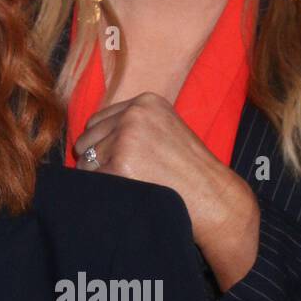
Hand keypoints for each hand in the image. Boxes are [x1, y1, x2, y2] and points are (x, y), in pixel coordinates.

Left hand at [74, 93, 259, 291]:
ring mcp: (126, 139)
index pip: (97, 121)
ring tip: (130, 184)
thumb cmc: (190, 170)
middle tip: (125, 176)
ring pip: (85, 160)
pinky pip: (91, 180)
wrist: (214, 197)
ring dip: (99, 176)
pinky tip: (126, 193)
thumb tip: (86, 139)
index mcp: (145, 102)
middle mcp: (134, 115)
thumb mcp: (165, 130)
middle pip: (87, 139)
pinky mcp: (120, 166)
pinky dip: (102, 190)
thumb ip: (131, 126)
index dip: (102, 144)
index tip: (120, 159)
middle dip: (97, 160)